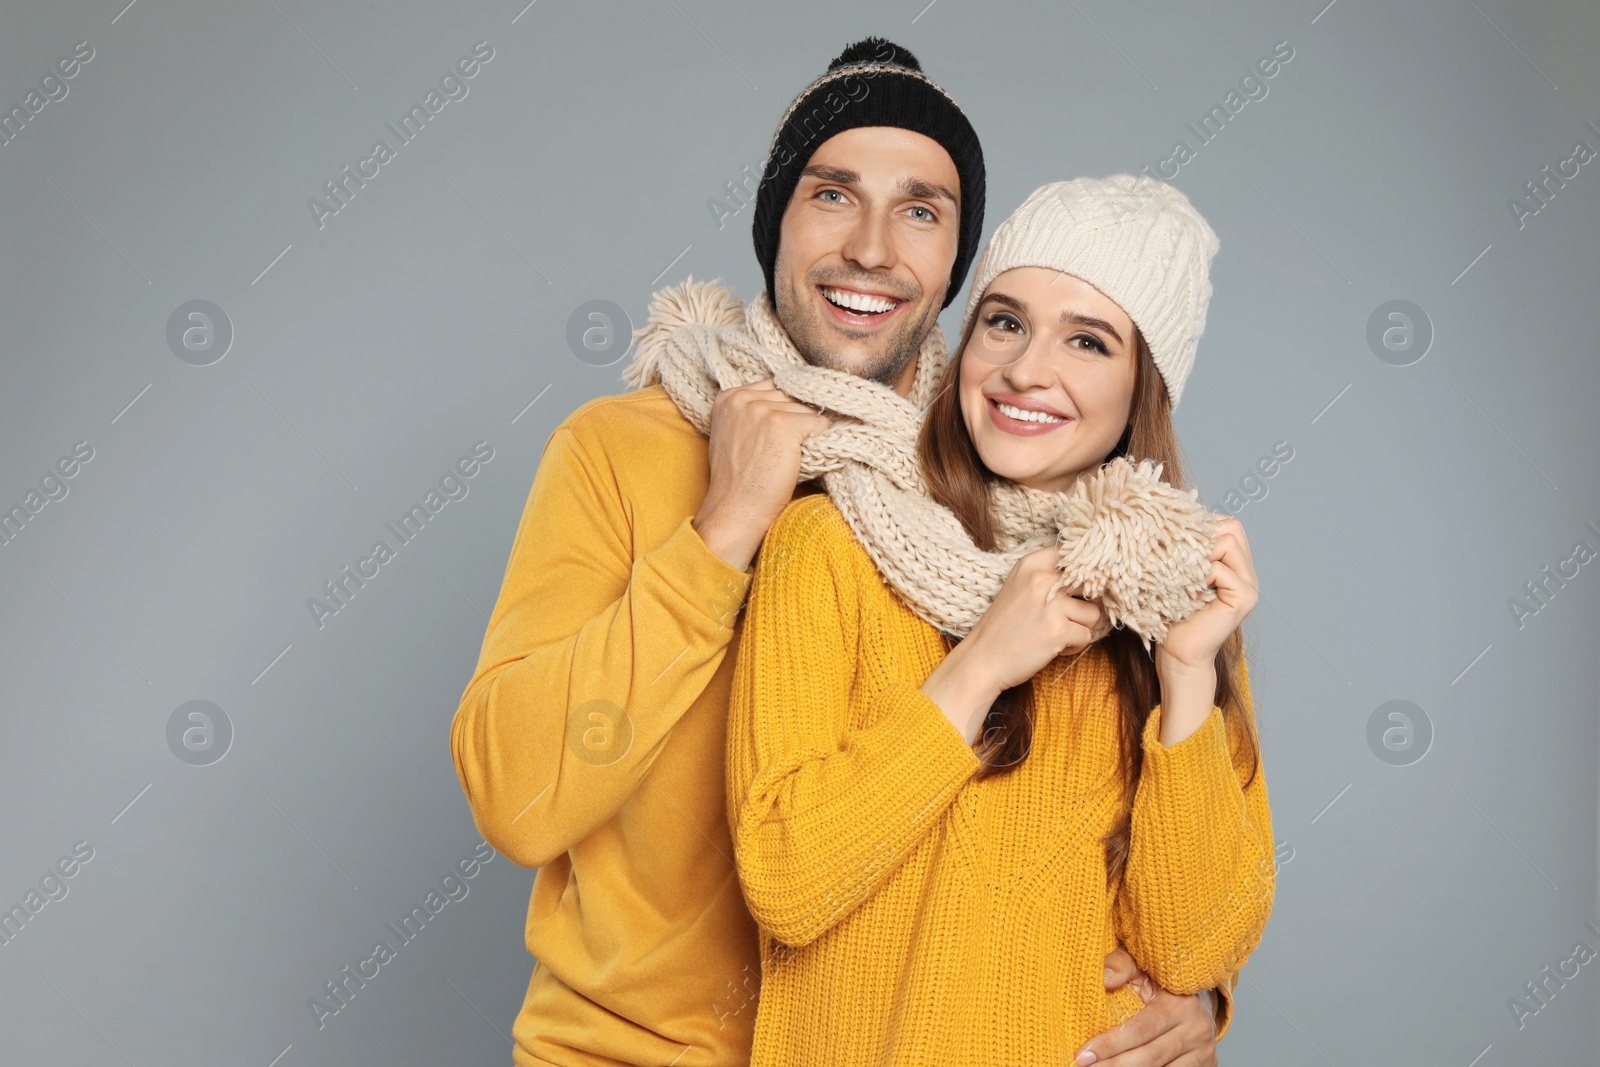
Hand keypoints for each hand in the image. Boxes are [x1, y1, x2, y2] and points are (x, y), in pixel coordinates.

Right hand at [692, 380, 830, 570]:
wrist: (736, 509)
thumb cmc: (738, 480)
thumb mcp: (733, 433)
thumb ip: (752, 413)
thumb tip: (793, 400)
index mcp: (729, 397)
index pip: (775, 387)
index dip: (784, 410)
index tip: (779, 435)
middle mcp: (744, 398)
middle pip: (792, 396)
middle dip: (796, 420)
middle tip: (785, 449)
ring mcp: (764, 410)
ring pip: (807, 409)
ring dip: (806, 432)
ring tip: (788, 456)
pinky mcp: (784, 425)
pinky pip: (819, 422)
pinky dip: (818, 440)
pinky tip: (800, 458)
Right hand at [920, 548, 1102, 741]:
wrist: (982, 659)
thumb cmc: (1003, 626)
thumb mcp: (1020, 587)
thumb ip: (1049, 576)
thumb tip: (1092, 578)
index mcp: (1031, 564)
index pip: (1074, 554)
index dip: (1082, 572)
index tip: (1074, 588)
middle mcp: (1042, 578)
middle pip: (1090, 584)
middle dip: (1084, 604)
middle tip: (1065, 617)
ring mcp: (1051, 604)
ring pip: (1093, 613)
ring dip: (1080, 627)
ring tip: (1056, 634)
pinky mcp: (1058, 630)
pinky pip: (1086, 636)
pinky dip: (1074, 646)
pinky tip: (1053, 647)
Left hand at [1078, 951, 1215, 1065]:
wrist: (1197, 996)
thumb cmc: (1161, 982)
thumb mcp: (1141, 967)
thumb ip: (1120, 966)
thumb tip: (1105, 978)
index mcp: (1179, 1004)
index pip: (1140, 1029)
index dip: (1110, 1044)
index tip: (1083, 1055)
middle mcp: (1196, 1029)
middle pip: (1150, 1057)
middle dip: (1114, 1066)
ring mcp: (1203, 1051)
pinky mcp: (1205, 1065)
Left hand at [1154, 514, 1258, 675]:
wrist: (1179, 653)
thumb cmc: (1173, 614)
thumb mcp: (1179, 574)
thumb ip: (1188, 550)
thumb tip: (1174, 519)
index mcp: (1234, 564)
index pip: (1228, 523)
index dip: (1202, 525)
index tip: (1177, 541)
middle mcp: (1246, 572)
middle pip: (1232, 527)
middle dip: (1203, 534)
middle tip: (1179, 555)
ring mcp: (1249, 585)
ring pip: (1229, 542)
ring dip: (1200, 552)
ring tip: (1183, 572)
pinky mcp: (1244, 598)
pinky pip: (1221, 569)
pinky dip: (1200, 573)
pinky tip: (1187, 589)